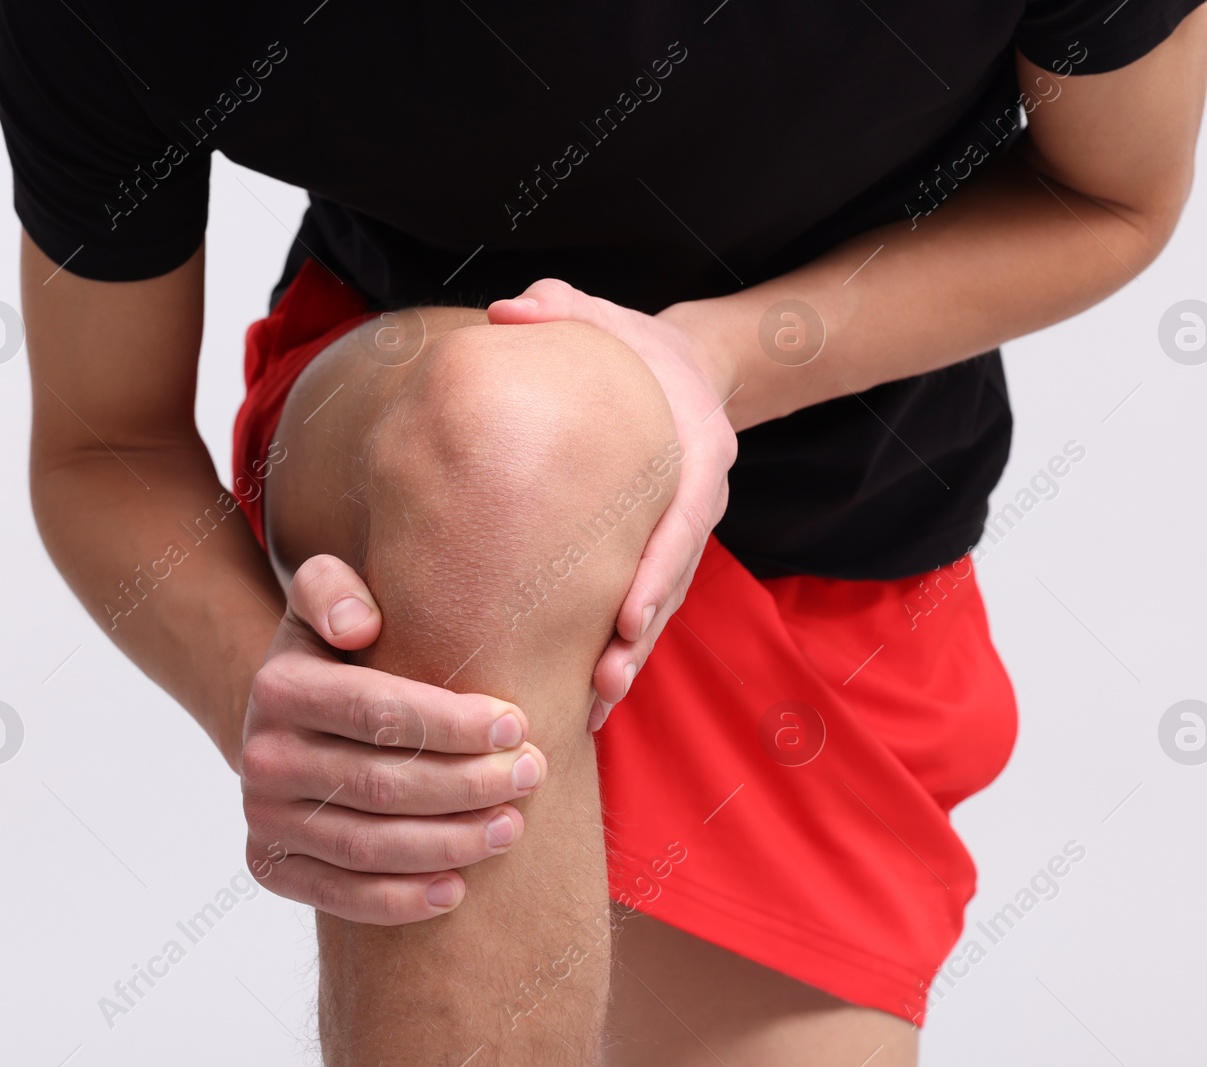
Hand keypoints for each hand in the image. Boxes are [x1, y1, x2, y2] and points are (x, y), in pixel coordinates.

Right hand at [241, 554, 545, 923]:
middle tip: (531, 775)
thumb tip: (359, 626)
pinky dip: (400, 900)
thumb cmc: (336, 653)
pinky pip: (339, 895)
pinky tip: (457, 890)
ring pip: (366, 844)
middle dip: (466, 783)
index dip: (453, 724)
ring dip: (447, 843)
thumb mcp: (325, 599)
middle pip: (379, 782)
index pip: (378, 711)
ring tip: (511, 828)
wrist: (285, 718)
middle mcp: (260, 756)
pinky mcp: (270, 866)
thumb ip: (332, 587)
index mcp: (278, 686)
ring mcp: (263, 817)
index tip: (519, 724)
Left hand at [488, 279, 737, 728]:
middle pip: (675, 579)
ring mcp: (680, 530)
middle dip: (642, 635)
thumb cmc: (635, 346)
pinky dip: (620, 648)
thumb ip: (562, 311)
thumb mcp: (606, 318)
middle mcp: (696, 499)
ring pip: (662, 604)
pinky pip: (643, 604)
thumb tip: (510, 313)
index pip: (686, 518)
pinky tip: (587, 695)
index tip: (630, 616)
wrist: (684, 369)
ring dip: (631, 657)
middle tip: (605, 682)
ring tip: (593, 705)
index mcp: (697, 449)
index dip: (659, 570)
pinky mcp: (658, 550)